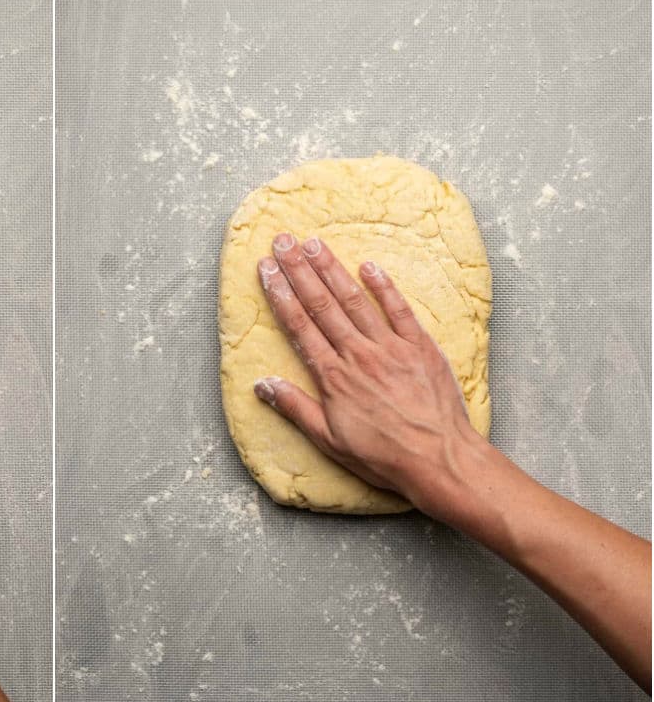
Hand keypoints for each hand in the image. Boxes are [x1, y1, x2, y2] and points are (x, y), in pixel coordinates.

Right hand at [252, 233, 479, 510]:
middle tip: (283, 242)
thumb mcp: (329, 440)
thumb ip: (295, 408)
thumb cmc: (383, 456)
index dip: (280, 295)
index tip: (267, 270)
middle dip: (299, 270)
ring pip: (354, 300)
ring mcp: (391, 347)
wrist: (440, 460)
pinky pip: (399, 310)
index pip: (299, 326)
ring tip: (314, 243)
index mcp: (333, 376)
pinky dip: (383, 287)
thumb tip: (262, 385)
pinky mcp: (420, 347)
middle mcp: (358, 354)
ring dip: (332, 269)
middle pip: (321, 304)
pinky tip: (369, 266)